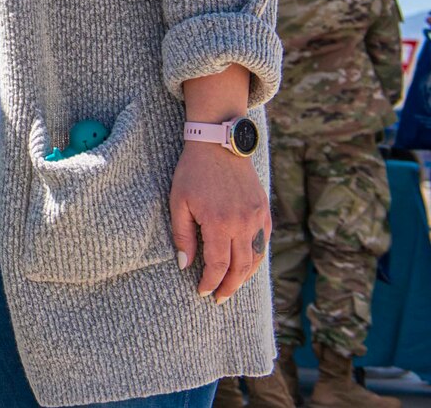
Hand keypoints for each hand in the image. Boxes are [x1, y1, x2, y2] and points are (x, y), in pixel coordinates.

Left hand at [170, 140, 269, 301]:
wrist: (219, 143)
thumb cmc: (193, 172)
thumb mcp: (179, 202)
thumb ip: (183, 235)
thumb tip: (185, 265)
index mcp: (219, 223)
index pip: (218, 265)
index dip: (211, 282)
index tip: (203, 292)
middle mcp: (243, 224)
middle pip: (240, 267)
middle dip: (229, 287)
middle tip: (219, 299)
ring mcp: (257, 217)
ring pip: (255, 258)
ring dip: (244, 276)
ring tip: (232, 286)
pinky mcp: (264, 210)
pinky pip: (263, 242)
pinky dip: (256, 257)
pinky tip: (246, 265)